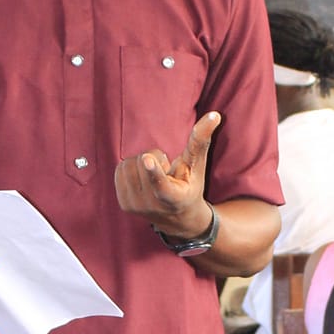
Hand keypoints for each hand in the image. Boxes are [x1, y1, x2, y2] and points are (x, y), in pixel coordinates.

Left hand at [115, 111, 220, 237]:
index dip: (153, 170)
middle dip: (153, 158)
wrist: (177, 219)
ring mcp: (136, 207)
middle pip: (143, 160)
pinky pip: (119, 171)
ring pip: (128, 165)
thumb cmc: (190, 185)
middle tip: (165, 171)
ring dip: (140, 164)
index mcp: (174, 198)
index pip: (161, 183)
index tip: (147, 159)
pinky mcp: (123, 205)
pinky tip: (142, 180)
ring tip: (153, 176)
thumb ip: (201, 141)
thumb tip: (214, 115)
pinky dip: (130, 170)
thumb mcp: (197, 166)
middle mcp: (153, 206)